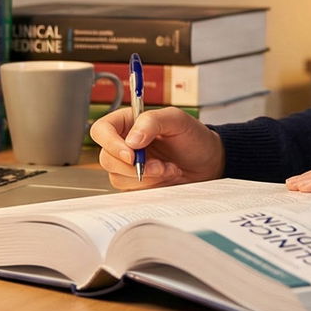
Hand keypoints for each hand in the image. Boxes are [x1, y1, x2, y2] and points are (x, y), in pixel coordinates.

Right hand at [89, 106, 224, 190]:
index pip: (101, 130)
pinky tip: (167, 177)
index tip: (132, 154)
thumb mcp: (177, 120)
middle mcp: (124, 144)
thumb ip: (152, 122)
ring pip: (117, 177)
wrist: (208, 162)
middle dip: (133, 166)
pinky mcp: (137, 184)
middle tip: (160, 165)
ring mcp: (128, 166)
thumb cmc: (193, 136)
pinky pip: (131, 190)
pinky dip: (150, 186)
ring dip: (146, 177)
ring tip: (169, 169)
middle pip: (106, 158)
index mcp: (128, 122)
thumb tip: (131, 141)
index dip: (110, 143)